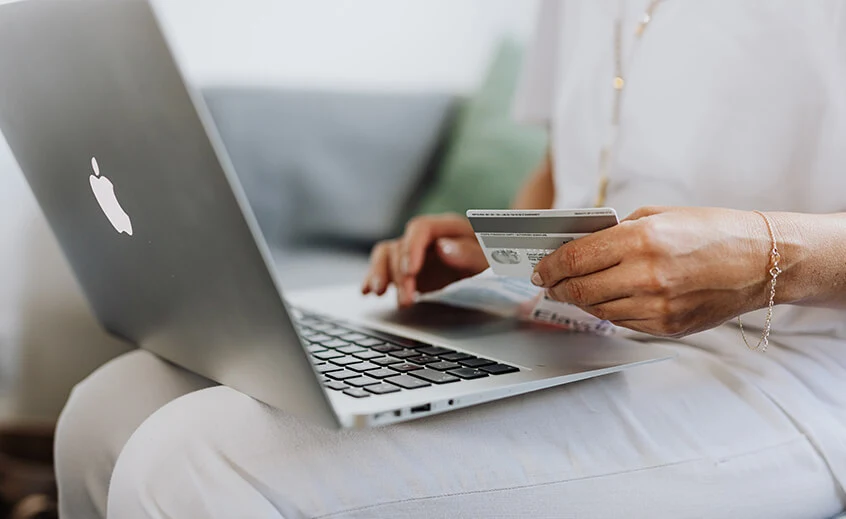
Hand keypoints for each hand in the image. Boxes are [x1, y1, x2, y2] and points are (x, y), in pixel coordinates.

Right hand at [362, 213, 487, 306]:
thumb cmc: (494, 261)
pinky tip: (366, 292)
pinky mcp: (406, 270)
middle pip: (401, 246)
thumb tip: (443, 248)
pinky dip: (373, 278)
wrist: (495, 269)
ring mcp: (414, 253)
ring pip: (386, 255)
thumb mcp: (490, 259)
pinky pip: (383, 268)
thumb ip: (470, 253)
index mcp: (447, 227)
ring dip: (380, 274)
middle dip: (399, 274)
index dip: (412, 248)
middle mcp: (426, 237)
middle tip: (406, 300)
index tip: (410, 271)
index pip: (420, 228)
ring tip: (378, 294)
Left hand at [532, 206, 773, 337]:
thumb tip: (577, 246)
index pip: (576, 258)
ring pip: (597, 309)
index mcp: (642, 240)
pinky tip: (606, 299)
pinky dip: (608, 310)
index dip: (550, 266)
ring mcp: (658, 306)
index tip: (540, 269)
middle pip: (579, 289)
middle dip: (556, 286)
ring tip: (572, 290)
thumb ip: (616, 232)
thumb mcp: (659, 215)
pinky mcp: (667, 327)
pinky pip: (622, 322)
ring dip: (579, 300)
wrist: (761, 261)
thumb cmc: (711, 231)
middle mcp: (647, 276)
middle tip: (548, 283)